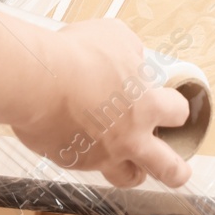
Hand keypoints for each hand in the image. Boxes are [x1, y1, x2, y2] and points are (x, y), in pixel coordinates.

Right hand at [12, 18, 192, 187]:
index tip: (174, 108)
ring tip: (133, 167)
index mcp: (146, 105)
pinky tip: (81, 142)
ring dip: (133, 173)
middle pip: (168, 167)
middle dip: (177, 170)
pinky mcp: (71, 161)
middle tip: (179, 170)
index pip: (178, 113)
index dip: (178, 110)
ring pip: (127, 178)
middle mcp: (129, 137)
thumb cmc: (76, 56)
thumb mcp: (115, 36)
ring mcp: (101, 154)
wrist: (36, 80)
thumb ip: (130, 51)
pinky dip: (86, 156)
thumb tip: (132, 57)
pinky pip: (84, 165)